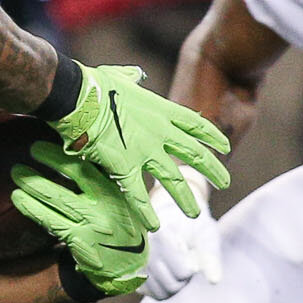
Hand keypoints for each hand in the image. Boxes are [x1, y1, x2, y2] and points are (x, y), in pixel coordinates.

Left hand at [11, 143, 148, 297]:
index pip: (92, 166)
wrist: (126, 266)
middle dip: (51, 160)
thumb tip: (76, 149)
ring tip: (16, 171)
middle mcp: (108, 205)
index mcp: (119, 191)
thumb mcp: (123, 201)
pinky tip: (19, 198)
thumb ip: (104, 180)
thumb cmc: (120, 223)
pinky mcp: (79, 241)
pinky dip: (32, 207)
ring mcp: (93, 224)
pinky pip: (50, 220)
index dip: (68, 153)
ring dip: (34, 184)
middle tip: (30, 150)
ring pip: (58, 199)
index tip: (51, 142)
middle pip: (76, 177)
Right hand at [47, 63, 229, 231]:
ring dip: (185, 197)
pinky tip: (154, 226)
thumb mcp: (119, 76)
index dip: (213, 137)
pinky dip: (145, 211)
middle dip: (212, 169)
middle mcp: (159, 131)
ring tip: (194, 213)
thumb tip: (135, 75)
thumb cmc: (94, 84)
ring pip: (172, 178)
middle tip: (225, 182)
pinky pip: (137, 194)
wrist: (78, 97)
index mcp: (160, 109)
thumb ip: (132, 78)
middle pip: (194, 153)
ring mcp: (144, 150)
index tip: (225, 148)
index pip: (196, 125)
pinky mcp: (123, 165)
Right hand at [142, 167, 221, 300]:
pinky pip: (149, 293)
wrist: (168, 216)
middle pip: (172, 285)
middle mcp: (141, 249)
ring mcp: (132, 261)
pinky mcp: (129, 272)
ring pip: (160, 293)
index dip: (193, 268)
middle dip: (184, 279)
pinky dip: (160, 289)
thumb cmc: (191, 225)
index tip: (191, 253)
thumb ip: (210, 256)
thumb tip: (214, 282)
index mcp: (160, 235)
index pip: (184, 272)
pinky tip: (164, 274)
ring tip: (174, 267)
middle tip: (184, 262)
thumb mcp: (206, 234)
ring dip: (173, 286)